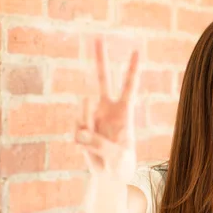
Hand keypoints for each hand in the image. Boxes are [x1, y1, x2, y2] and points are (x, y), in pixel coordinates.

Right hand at [75, 39, 138, 181]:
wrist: (109, 175)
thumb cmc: (121, 165)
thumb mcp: (117, 157)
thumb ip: (100, 145)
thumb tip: (80, 133)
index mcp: (124, 112)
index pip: (129, 86)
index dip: (132, 69)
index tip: (136, 50)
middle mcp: (108, 108)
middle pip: (103, 79)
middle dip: (100, 59)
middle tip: (98, 37)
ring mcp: (93, 115)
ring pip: (83, 110)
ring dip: (86, 125)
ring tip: (94, 142)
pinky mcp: (81, 126)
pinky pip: (75, 128)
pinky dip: (80, 140)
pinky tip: (87, 146)